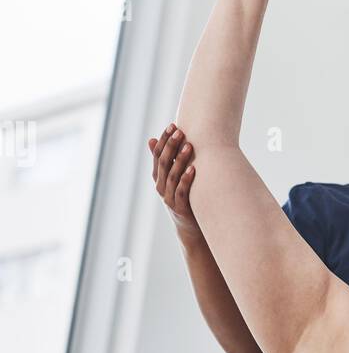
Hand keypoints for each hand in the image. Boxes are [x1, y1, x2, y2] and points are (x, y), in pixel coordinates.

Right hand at [148, 124, 199, 239]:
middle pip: (163, 163)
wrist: (189, 226)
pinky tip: (193, 168)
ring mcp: (169, 198)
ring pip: (172, 176)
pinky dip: (186, 179)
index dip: (164, 140)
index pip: (157, 155)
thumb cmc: (183, 197)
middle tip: (180, 131)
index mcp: (158, 178)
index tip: (172, 126)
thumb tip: (151, 139)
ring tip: (189, 146)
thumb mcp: (172, 178)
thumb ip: (164, 160)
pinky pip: (181, 192)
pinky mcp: (179, 208)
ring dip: (180, 159)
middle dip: (171, 146)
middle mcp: (160, 186)